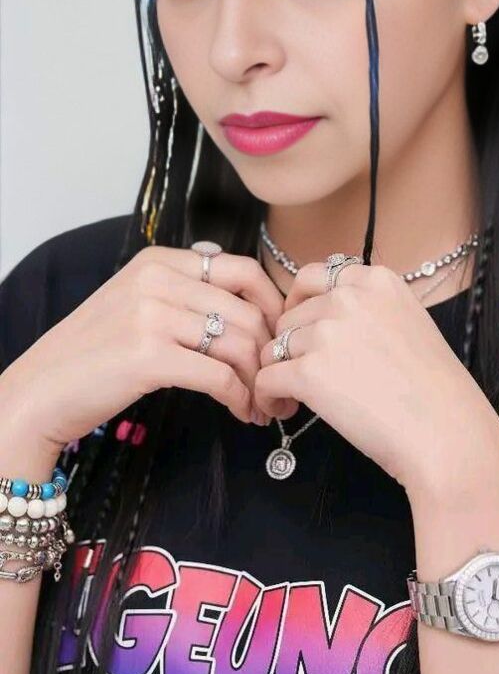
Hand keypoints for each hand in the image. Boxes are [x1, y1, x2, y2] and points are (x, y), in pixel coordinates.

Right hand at [1, 247, 286, 456]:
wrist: (40, 391)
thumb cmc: (92, 354)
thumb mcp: (135, 301)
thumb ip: (181, 289)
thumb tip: (238, 286)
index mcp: (160, 261)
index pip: (243, 270)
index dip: (274, 306)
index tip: (282, 337)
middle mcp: (158, 280)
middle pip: (247, 311)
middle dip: (274, 351)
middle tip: (280, 381)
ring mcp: (152, 316)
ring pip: (239, 343)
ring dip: (261, 381)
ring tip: (264, 405)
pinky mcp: (148, 356)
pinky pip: (219, 375)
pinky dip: (240, 398)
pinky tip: (242, 412)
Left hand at [254, 260, 498, 499]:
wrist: (446, 432)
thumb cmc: (435, 390)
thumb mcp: (410, 322)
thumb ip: (368, 310)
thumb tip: (324, 318)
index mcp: (376, 281)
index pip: (311, 276)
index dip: (300, 305)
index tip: (303, 331)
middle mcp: (349, 297)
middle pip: (289, 315)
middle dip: (290, 345)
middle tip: (303, 375)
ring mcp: (327, 332)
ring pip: (273, 347)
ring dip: (278, 372)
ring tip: (294, 398)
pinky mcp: (309, 372)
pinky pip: (266, 378)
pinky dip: (266, 395)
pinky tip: (284, 409)